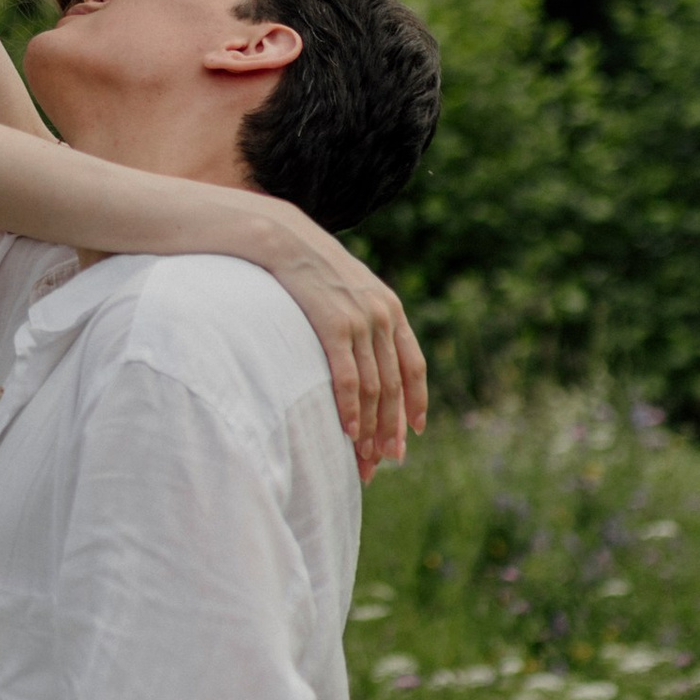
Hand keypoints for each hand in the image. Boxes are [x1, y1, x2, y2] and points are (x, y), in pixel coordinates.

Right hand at [256, 213, 427, 478]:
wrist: (284, 238)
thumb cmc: (309, 268)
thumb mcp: (347, 290)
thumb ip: (361, 319)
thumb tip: (360, 353)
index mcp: (391, 310)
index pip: (413, 366)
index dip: (415, 402)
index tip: (415, 433)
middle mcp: (383, 317)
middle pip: (394, 385)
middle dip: (391, 428)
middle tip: (387, 461)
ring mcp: (361, 321)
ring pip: (374, 388)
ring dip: (371, 428)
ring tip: (366, 459)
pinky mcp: (334, 325)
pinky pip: (348, 377)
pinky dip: (351, 408)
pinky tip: (349, 433)